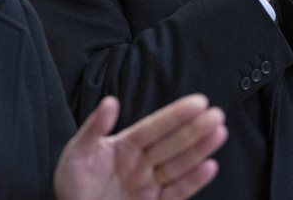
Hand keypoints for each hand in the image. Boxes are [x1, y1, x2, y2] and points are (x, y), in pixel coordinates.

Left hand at [53, 94, 227, 199]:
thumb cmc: (73, 182)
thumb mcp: (77, 151)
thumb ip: (94, 128)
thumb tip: (110, 101)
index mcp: (126, 144)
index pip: (155, 126)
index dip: (176, 115)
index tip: (197, 102)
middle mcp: (142, 162)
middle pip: (173, 143)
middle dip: (195, 129)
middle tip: (216, 115)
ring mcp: (149, 184)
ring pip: (180, 164)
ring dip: (200, 149)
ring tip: (219, 133)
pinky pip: (177, 193)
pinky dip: (194, 181)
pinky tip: (209, 166)